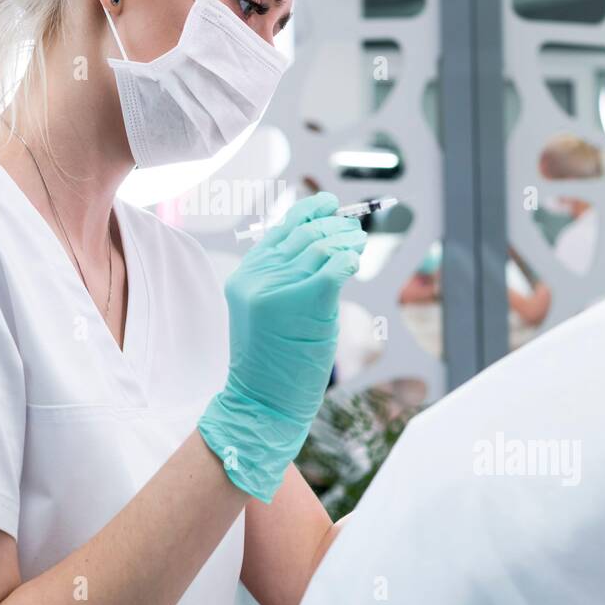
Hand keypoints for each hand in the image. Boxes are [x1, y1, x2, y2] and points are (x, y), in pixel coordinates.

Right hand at [198, 193, 363, 502]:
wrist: (263, 401)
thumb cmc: (272, 361)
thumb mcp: (269, 311)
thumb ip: (285, 278)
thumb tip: (321, 244)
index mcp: (246, 275)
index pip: (280, 229)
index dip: (308, 211)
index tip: (329, 203)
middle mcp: (259, 276)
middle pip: (304, 235)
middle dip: (334, 227)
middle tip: (354, 230)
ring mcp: (279, 287)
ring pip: (321, 247)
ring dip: (346, 241)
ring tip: (358, 245)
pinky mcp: (303, 301)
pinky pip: (334, 266)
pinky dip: (348, 260)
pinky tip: (354, 262)